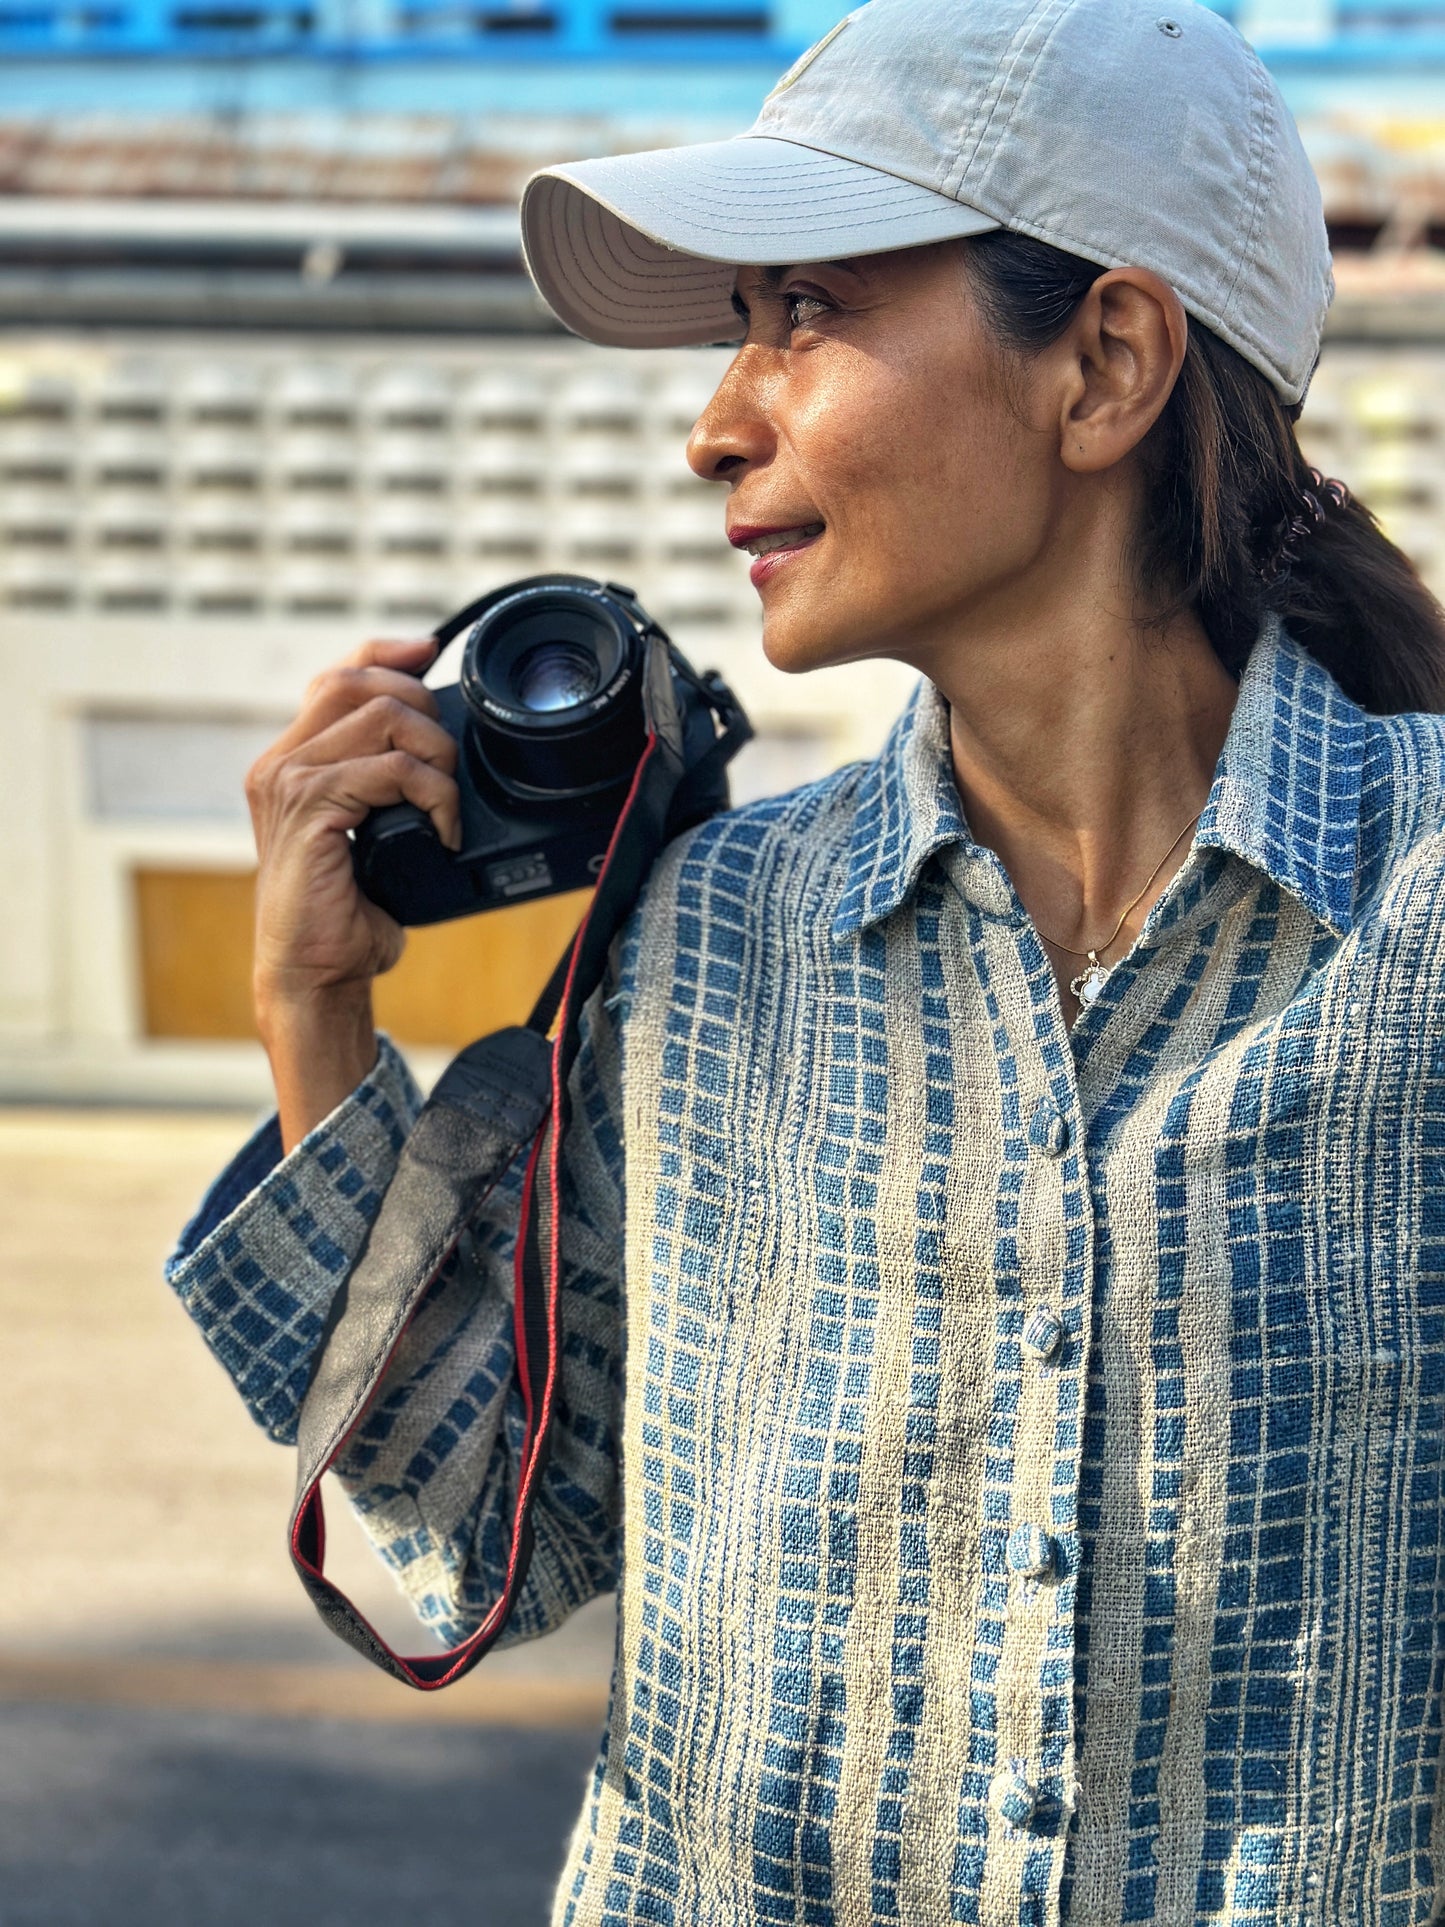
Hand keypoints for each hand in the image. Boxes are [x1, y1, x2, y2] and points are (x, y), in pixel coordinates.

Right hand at [244, 635, 459, 1145]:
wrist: (315, 972)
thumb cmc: (346, 916)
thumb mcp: (371, 835)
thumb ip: (386, 787)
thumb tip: (441, 753)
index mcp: (291, 761)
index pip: (337, 675)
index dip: (387, 651)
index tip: (433, 652)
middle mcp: (281, 763)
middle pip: (360, 681)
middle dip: (425, 710)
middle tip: (450, 767)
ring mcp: (289, 782)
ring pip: (385, 717)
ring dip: (438, 758)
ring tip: (448, 806)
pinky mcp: (309, 808)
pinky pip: (393, 770)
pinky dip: (436, 796)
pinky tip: (444, 833)